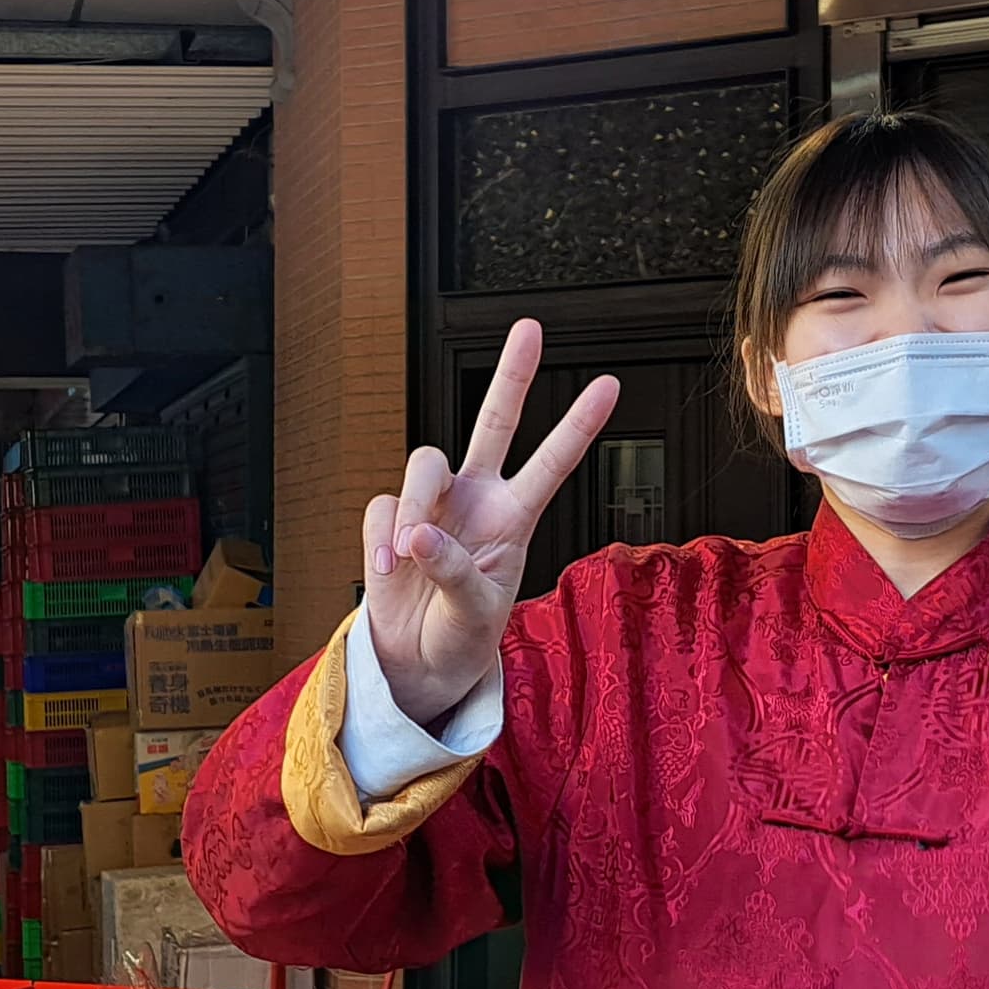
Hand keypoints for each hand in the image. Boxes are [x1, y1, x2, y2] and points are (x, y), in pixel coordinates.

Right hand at [365, 317, 619, 729]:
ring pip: (424, 462)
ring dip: (415, 506)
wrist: (418, 661)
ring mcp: (433, 504)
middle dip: (511, 374)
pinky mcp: (391, 517)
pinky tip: (387, 570)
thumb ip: (453, 571)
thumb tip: (418, 533)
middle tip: (530, 328)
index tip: (609, 386)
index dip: (578, 426)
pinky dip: (380, 539)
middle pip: (495, 421)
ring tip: (408, 555)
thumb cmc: (463, 636)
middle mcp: (477, 498)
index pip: (552, 464)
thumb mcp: (476, 613)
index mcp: (515, 518)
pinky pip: (383, 505)